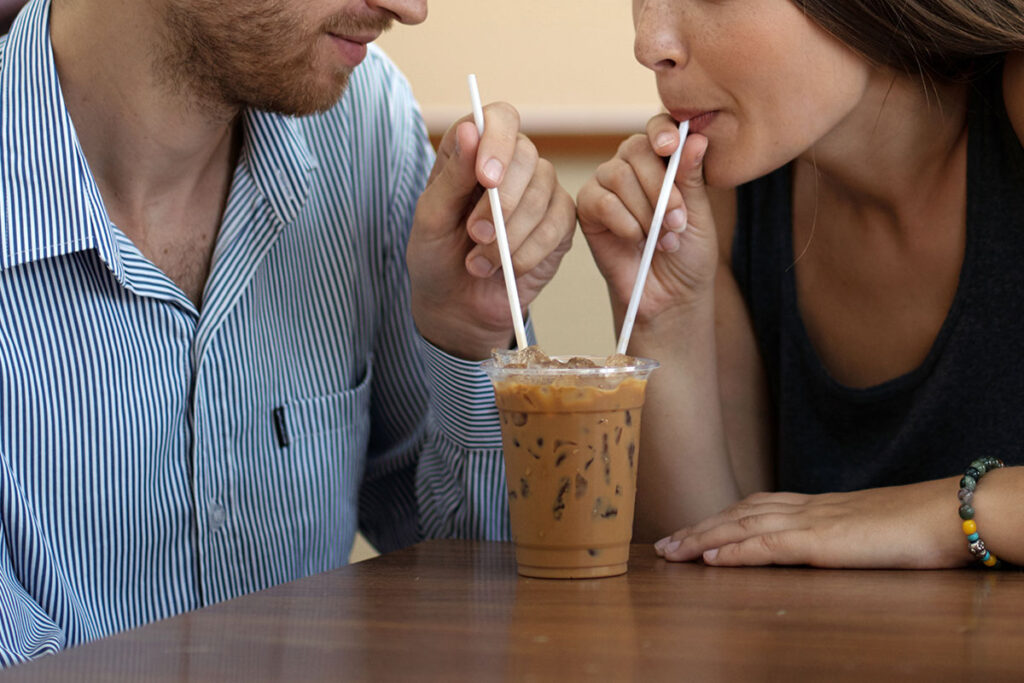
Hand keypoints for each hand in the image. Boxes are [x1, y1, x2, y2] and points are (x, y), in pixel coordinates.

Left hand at [407, 103, 574, 359]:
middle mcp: (512, 165)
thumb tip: (471, 129)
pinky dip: (529, 252)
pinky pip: (558, 226)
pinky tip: (507, 268)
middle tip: (475, 235)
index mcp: (475, 152)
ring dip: (510, 235)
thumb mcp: (431, 217)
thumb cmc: (437, 256)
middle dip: (501, 203)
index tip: (486, 178)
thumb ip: (451, 175)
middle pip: (527, 156)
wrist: (455, 305)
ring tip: (480, 262)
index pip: (500, 118)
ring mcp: (540, 193)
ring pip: (543, 194)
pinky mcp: (559, 225)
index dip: (498, 141)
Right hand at [576, 114, 715, 328]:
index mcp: (663, 160)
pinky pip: (601, 201)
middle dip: (659, 187)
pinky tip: (634, 240)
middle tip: (676, 221)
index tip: (671, 148)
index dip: (663, 132)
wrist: (670, 294)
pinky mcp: (587, 209)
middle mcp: (632, 167)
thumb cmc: (687, 253)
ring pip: (618, 175)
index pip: (659, 128)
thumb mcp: (698, 213)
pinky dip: (623, 222)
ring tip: (661, 238)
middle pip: (636, 149)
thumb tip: (695, 138)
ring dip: (644, 210)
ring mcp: (607, 187)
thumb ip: (692, 177)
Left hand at [653, 478, 970, 568]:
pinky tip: (709, 560)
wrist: (944, 513)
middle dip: (697, 529)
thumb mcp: (862, 529)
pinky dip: (733, 551)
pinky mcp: (818, 542)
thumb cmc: (912, 525)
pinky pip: (766, 546)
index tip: (690, 530)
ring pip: (741, 527)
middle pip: (736, 514)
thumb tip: (821, 542)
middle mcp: (803, 508)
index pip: (753, 507)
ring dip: (701, 539)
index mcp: (814, 506)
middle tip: (663, 544)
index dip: (719, 518)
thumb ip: (835, 533)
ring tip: (671, 552)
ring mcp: (808, 522)